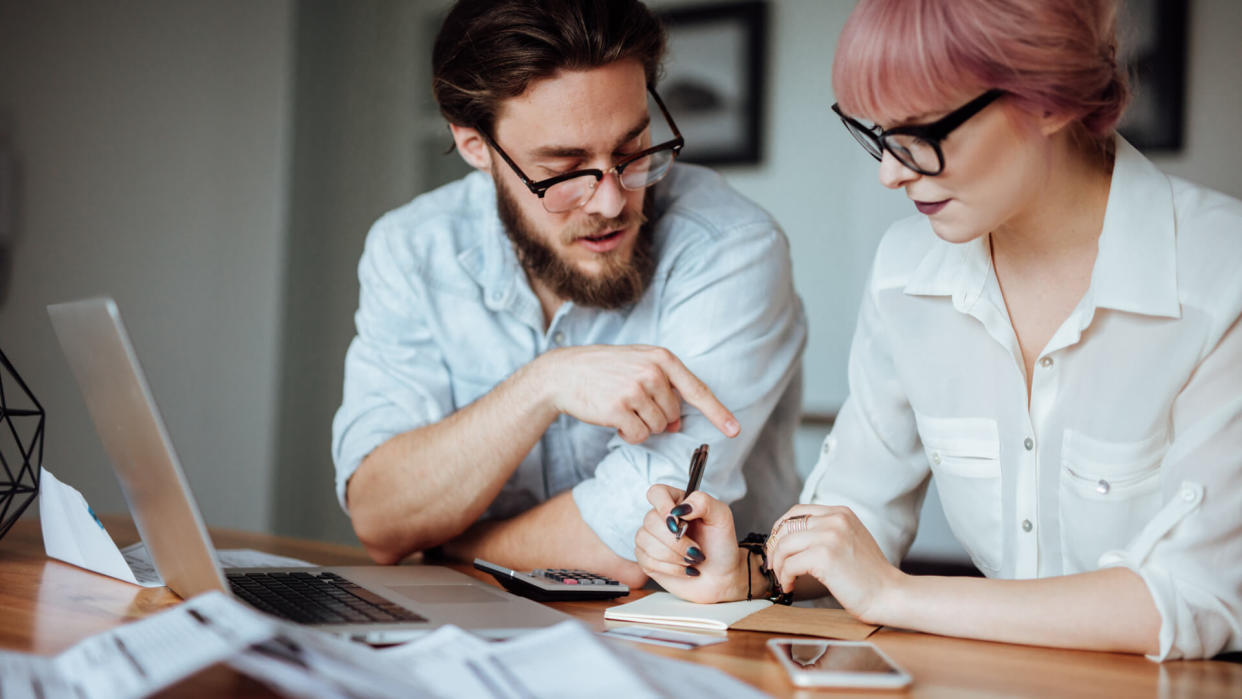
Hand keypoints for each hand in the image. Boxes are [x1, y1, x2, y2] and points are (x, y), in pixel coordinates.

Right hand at [535, 345, 738, 442]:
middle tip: (632, 403)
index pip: (697, 390)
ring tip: (620, 407)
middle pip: (674, 414)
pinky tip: (613, 419)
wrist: (565, 372)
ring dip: (641, 425)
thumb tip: (676, 423)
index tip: (734, 430)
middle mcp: (652, 372)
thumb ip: (664, 388)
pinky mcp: (618, 409)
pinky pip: (639, 436)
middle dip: (657, 416)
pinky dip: (629, 434)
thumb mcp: (638, 365)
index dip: (717, 413)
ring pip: (657, 427)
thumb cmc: (605, 369)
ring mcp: (635, 390)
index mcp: (662, 358)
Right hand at [634, 485, 746, 602]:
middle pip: (650, 520)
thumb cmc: (721, 546)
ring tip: (691, 559)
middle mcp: (662, 518)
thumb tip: (680, 508)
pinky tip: (683, 568)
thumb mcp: (721, 517)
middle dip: (676, 541)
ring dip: (674, 556)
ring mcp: (652, 538)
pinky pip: (647, 559)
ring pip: (646, 541)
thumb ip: (703, 502)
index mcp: (678, 503)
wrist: (721, 576)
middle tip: (695, 549)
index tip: (677, 520)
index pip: (656, 493)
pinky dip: (670, 568)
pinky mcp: (647, 558)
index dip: (663, 505)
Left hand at [765, 505, 905, 622]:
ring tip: (783, 579)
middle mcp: (834, 519)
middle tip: (773, 566)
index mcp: (840, 512)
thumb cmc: (869, 575)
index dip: (779, 529)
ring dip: (778, 565)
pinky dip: (785, 577)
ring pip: (784, 546)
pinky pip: (789, 564)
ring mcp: (829, 536)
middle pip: (785, 527)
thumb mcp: (850, 540)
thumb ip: (827, 532)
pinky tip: (790, 587)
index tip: (776, 547)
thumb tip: (791, 539)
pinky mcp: (824, 556)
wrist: (890, 594)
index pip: (796, 512)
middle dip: (774, 548)